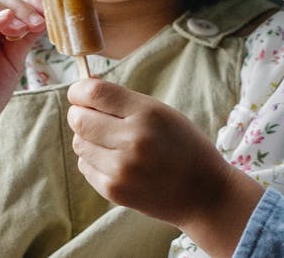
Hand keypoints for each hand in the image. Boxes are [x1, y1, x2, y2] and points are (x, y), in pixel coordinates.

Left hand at [67, 79, 264, 255]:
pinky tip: (116, 162)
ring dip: (87, 139)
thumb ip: (124, 102)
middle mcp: (132, 140)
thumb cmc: (184, 146)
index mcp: (148, 113)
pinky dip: (94, 161)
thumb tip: (83, 91)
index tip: (80, 94)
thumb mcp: (163, 113)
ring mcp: (121, 168)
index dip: (79, 91)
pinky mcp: (114, 190)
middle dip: (80, 114)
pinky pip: (85, 167)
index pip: (95, 93)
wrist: (204, 192)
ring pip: (79, 144)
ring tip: (110, 143)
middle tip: (91, 117)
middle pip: (79, 119)